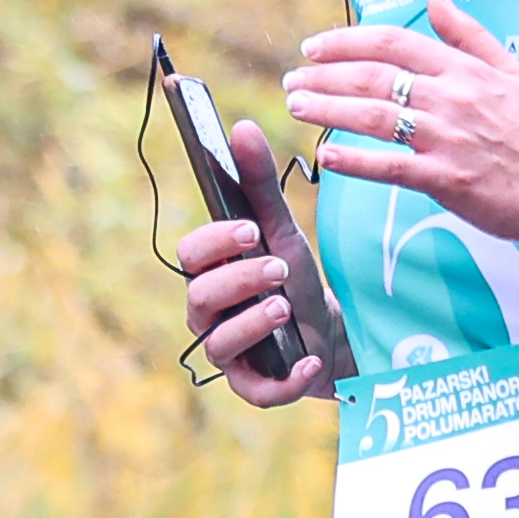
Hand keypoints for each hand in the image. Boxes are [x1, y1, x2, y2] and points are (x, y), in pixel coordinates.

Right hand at [176, 121, 340, 405]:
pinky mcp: (252, 387)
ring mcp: (227, 353)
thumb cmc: (292, 279)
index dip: (215, 243)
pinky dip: (283, 379)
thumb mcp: (282, 230)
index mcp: (209, 272)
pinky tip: (309, 359)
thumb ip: (259, 185)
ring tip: (285, 308)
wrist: (329, 331)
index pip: (190, 255)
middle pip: (200, 298)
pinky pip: (256, 391)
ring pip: (219, 343)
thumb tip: (242, 126)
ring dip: (253, 323)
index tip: (249, 229)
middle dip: (239, 280)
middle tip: (278, 267)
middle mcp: (208, 314)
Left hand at [284, 0, 518, 248]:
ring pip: (373, 116)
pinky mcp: (446, 180)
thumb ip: (470, 34)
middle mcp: (451, 98)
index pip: (392, 42)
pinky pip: (390, 167)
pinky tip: (326, 157)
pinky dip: (354, 162)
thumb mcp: (512, 72)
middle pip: (373, 77)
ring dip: (327, 109)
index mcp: (463, 70)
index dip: (346, 41)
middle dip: (324, 76)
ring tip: (297, 106)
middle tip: (292, 81)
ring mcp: (447, 139)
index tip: (314, 47)